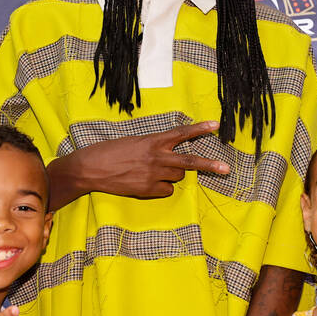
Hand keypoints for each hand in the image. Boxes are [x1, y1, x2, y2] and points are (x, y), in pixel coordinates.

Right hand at [53, 120, 229, 203]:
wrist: (90, 168)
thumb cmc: (109, 151)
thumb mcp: (134, 142)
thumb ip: (154, 146)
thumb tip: (167, 154)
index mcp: (153, 141)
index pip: (181, 133)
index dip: (199, 129)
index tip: (215, 125)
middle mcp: (157, 157)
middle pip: (190, 162)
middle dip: (210, 166)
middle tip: (226, 169)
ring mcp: (154, 175)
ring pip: (178, 177)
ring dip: (172, 174)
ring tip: (153, 171)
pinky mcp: (148, 190)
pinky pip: (166, 190)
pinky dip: (161, 188)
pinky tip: (146, 183)